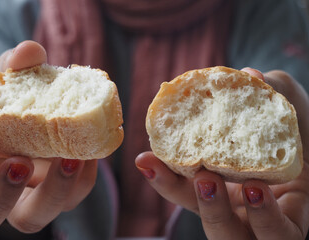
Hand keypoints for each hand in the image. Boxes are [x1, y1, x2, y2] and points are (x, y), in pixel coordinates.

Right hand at [0, 41, 97, 238]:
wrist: (27, 110)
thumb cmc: (1, 100)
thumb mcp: (0, 80)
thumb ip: (10, 67)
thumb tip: (30, 52)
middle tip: (20, 162)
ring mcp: (21, 198)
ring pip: (28, 222)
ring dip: (50, 195)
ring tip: (70, 159)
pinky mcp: (54, 193)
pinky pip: (68, 199)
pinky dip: (81, 180)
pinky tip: (89, 153)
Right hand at [136, 68, 308, 238]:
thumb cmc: (304, 135)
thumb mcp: (289, 110)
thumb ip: (271, 92)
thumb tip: (248, 74)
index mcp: (227, 182)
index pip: (186, 186)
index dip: (164, 176)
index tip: (143, 158)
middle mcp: (239, 206)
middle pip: (194, 209)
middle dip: (176, 192)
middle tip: (159, 165)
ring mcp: (261, 224)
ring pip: (228, 235)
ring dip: (211, 210)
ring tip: (207, 179)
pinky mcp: (288, 232)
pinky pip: (274, 236)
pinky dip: (262, 216)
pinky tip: (256, 190)